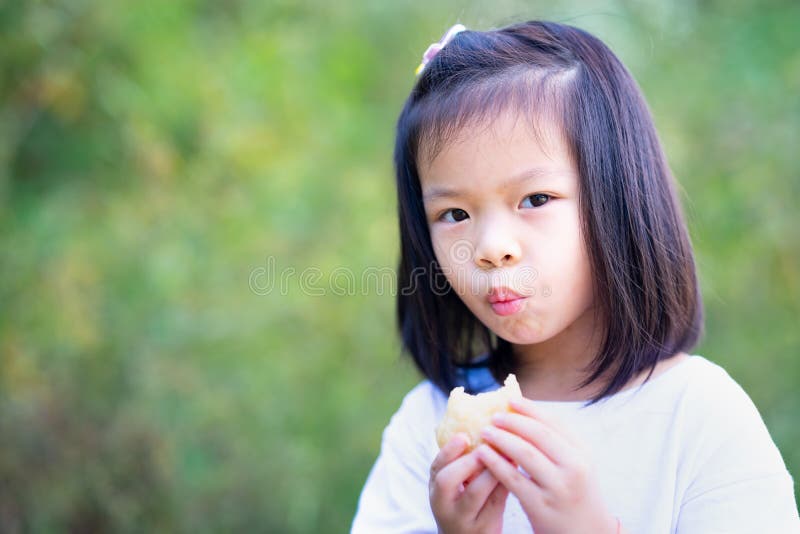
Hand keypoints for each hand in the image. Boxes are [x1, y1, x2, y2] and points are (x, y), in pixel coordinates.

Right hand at [429, 433, 508, 533]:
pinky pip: (495, 504)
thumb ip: (465, 464)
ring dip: (490, 471)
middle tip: (485, 448)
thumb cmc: (469, 505)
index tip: (463, 435)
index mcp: (437, 489)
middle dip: (467, 461)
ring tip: (506, 455)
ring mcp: (462, 519)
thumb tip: (487, 425)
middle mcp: (444, 505)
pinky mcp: (483, 528)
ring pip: (473, 494)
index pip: (436, 467)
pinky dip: (505, 484)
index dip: (448, 450)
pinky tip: (516, 470)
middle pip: (446, 481)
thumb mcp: (458, 488)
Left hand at [476, 398, 617, 533]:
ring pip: (524, 453)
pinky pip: (513, 478)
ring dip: (501, 438)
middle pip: (538, 434)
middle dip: (513, 421)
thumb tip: (524, 412)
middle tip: (493, 416)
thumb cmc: (575, 494)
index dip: (530, 409)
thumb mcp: (576, 465)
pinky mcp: (541, 505)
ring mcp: (559, 487)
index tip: (511, 399)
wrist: (586, 533)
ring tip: (484, 431)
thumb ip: (556, 442)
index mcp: (583, 452)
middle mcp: (574, 467)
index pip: (554, 422)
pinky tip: (482, 454)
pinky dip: (495, 462)